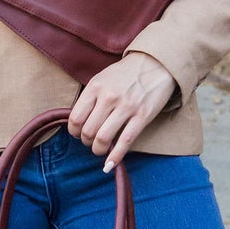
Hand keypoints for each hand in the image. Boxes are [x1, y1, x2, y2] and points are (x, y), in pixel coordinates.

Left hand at [68, 51, 175, 170]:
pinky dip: (115, 157)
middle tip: (90, 142)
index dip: (74, 131)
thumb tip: (79, 121)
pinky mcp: (142, 116)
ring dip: (98, 150)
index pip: (75, 117)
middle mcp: (109, 97)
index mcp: (96, 87)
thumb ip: (91, 97)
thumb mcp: (103, 78)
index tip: (78, 134)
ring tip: (99, 149)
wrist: (156, 63)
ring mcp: (126, 107)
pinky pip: (125, 142)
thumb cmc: (126, 73)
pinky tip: (109, 165)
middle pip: (88, 131)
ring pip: (103, 138)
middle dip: (86, 142)